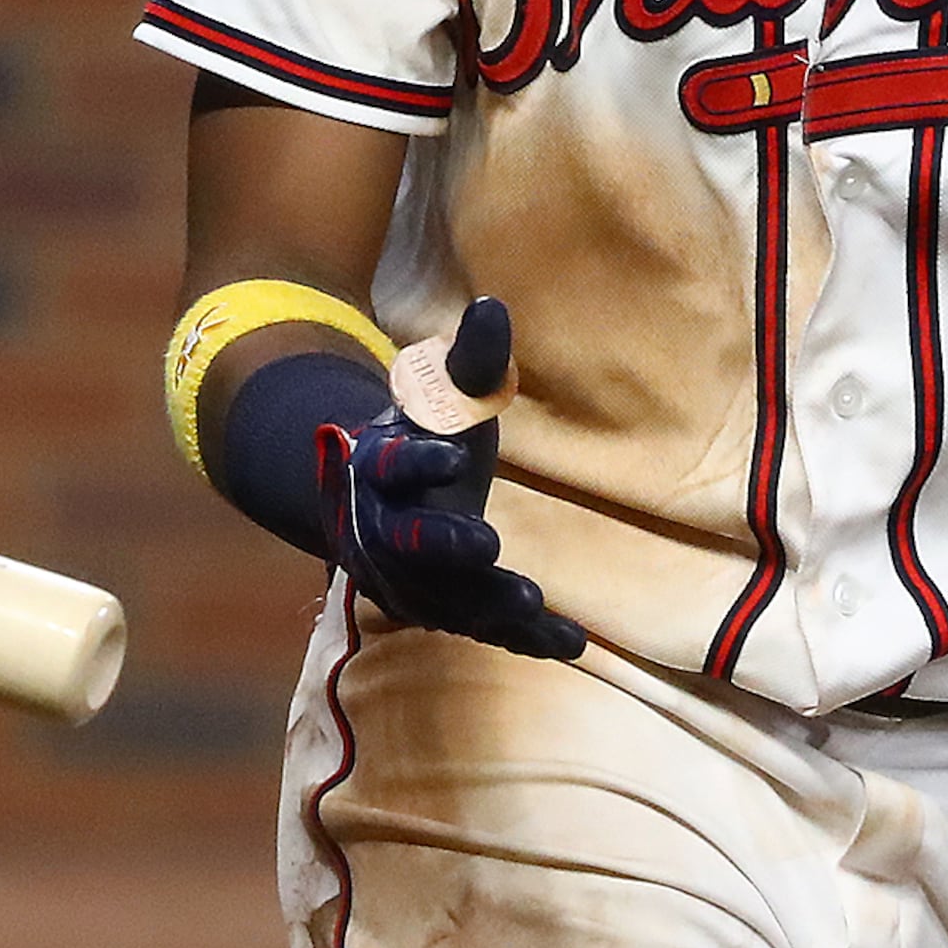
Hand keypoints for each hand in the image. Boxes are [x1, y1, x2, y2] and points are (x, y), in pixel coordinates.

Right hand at [315, 297, 588, 666]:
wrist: (378, 507)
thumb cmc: (425, 442)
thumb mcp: (444, 401)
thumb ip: (469, 363)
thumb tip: (493, 306)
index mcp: (376, 470)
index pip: (390, 465)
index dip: (417, 461)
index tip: (451, 454)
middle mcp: (381, 532)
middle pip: (406, 544)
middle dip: (442, 545)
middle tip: (485, 543)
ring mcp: (409, 580)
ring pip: (444, 596)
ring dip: (486, 601)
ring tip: (532, 602)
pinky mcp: (443, 612)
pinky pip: (483, 628)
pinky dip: (523, 637)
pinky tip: (571, 641)